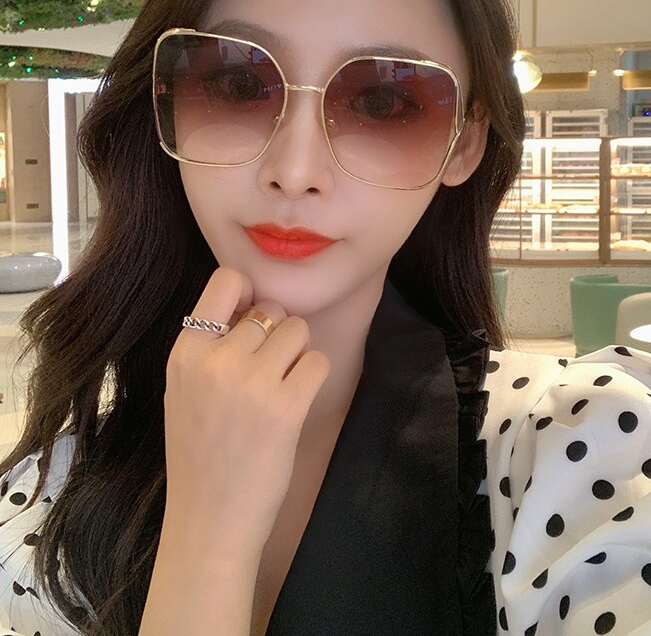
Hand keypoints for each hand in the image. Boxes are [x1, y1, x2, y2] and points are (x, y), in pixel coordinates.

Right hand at [162, 266, 329, 557]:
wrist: (209, 519)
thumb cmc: (200, 454)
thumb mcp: (184, 389)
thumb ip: (211, 345)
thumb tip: (254, 302)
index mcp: (185, 352)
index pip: (227, 280)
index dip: (249, 294)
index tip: (252, 319)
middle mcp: (216, 360)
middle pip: (272, 309)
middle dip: (276, 334)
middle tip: (267, 371)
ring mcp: (252, 383)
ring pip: (298, 330)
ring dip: (297, 353)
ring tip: (281, 386)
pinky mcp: (287, 406)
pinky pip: (318, 361)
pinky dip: (313, 376)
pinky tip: (296, 400)